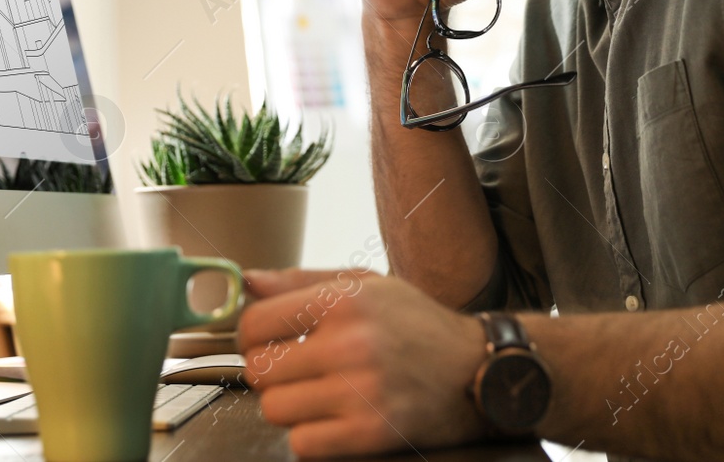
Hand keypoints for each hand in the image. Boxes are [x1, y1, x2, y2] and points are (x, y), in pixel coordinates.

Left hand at [238, 268, 488, 457]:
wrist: (477, 369)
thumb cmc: (417, 323)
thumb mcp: (366, 284)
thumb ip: (301, 281)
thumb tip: (247, 281)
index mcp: (344, 300)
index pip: (255, 323)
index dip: (251, 335)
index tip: (264, 341)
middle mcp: (351, 343)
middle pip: (259, 370)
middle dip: (269, 371)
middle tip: (292, 368)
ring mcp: (361, 392)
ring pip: (276, 409)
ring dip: (288, 404)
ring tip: (314, 392)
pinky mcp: (371, 433)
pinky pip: (303, 443)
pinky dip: (309, 435)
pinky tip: (331, 417)